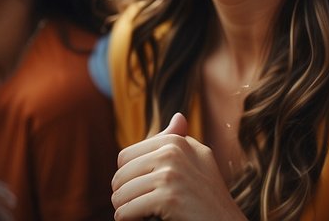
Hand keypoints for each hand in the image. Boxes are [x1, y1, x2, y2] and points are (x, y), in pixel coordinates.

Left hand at [112, 113, 247, 219]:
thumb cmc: (209, 196)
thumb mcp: (198, 160)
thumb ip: (181, 140)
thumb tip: (178, 117)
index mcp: (175, 141)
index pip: (125, 157)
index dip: (129, 178)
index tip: (143, 190)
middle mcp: (173, 152)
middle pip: (119, 176)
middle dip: (124, 195)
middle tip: (142, 206)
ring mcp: (171, 174)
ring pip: (119, 196)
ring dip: (125, 211)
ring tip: (142, 214)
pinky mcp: (168, 198)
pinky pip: (126, 211)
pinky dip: (129, 220)